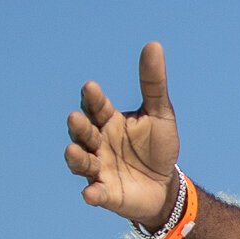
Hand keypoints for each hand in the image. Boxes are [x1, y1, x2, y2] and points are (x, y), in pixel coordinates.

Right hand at [64, 42, 179, 227]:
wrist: (166, 187)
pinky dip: (92, 194)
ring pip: (82, 162)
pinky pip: (95, 193)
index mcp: (108, 121)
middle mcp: (98, 143)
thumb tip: (153, 44)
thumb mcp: (160, 114)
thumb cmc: (158, 148)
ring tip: (73, 152)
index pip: (96, 107)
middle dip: (79, 127)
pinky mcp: (105, 193)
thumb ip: (153, 83)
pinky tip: (90, 193)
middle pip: (84, 133)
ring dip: (76, 158)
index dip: (93, 99)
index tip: (91, 87)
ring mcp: (99, 169)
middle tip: (76, 118)